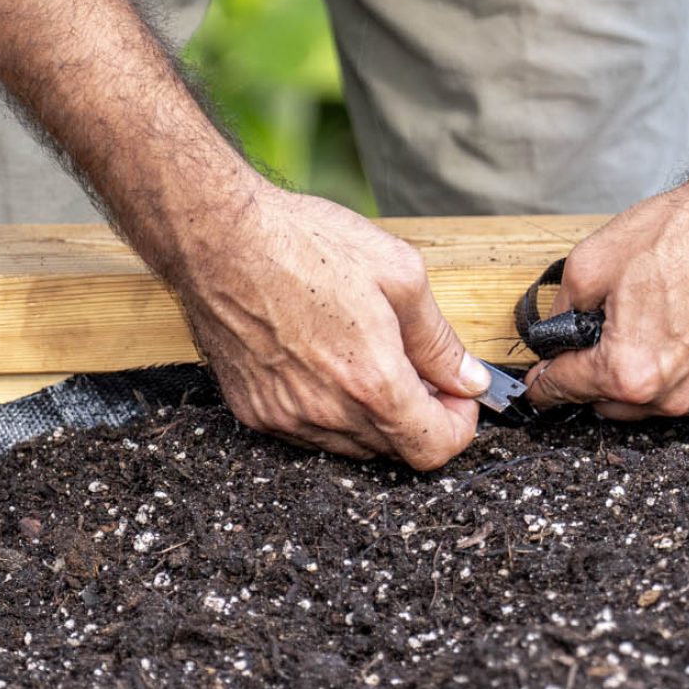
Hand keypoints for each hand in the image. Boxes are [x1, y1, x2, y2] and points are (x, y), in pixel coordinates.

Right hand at [167, 179, 489, 467]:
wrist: (219, 237)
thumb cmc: (305, 244)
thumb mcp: (400, 276)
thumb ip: (440, 341)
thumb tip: (469, 379)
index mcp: (371, 381)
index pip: (433, 449)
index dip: (457, 426)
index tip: (455, 395)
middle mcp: (327, 413)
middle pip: (395, 451)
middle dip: (418, 415)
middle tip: (417, 367)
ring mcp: (285, 417)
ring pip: (352, 445)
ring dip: (374, 415)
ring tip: (369, 356)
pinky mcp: (254, 412)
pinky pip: (310, 432)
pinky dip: (332, 411)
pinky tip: (328, 361)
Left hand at [521, 174, 688, 419]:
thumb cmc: (686, 233)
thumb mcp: (592, 262)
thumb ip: (560, 309)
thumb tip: (553, 332)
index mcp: (629, 372)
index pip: (566, 391)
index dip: (544, 383)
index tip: (539, 384)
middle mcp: (675, 397)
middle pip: (613, 404)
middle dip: (601, 375)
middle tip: (608, 332)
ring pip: (662, 402)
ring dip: (650, 375)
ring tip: (663, 320)